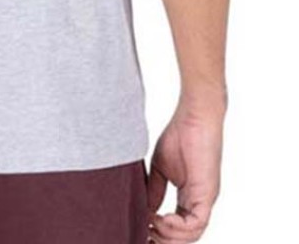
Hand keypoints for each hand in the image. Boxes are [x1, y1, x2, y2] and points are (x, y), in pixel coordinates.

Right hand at [147, 96, 224, 241]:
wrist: (194, 117)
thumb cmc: (179, 134)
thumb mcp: (161, 167)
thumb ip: (155, 190)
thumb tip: (146, 211)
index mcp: (190, 197)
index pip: (177, 227)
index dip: (159, 233)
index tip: (141, 230)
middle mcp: (199, 202)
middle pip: (185, 237)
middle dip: (163, 241)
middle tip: (143, 236)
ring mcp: (205, 199)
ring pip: (191, 235)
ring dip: (168, 236)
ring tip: (150, 225)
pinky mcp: (207, 194)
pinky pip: (196, 223)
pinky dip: (177, 227)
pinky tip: (160, 218)